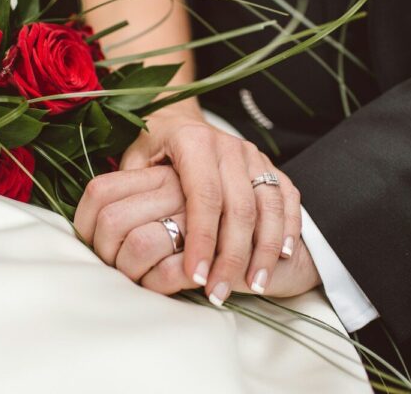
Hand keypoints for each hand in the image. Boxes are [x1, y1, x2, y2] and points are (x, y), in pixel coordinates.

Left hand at [119, 105, 301, 302]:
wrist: (180, 119)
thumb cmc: (153, 148)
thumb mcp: (134, 160)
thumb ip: (132, 189)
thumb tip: (123, 233)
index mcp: (194, 141)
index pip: (203, 195)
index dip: (202, 238)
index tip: (196, 276)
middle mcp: (228, 146)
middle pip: (239, 206)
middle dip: (232, 254)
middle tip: (220, 291)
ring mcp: (253, 156)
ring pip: (268, 205)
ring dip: (264, 249)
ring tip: (255, 285)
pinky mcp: (270, 166)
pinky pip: (287, 198)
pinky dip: (287, 228)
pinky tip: (283, 257)